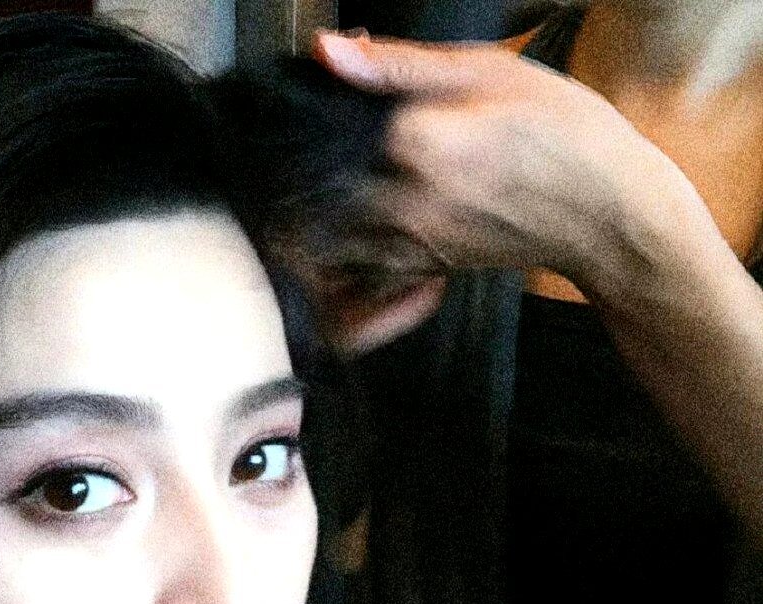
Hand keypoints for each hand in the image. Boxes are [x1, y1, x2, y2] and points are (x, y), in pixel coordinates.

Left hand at [310, 31, 696, 349]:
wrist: (606, 212)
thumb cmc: (560, 131)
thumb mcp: (484, 72)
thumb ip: (398, 66)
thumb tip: (326, 49)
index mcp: (413, 143)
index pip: (321, 133)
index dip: (299, 119)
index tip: (286, 110)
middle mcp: (403, 202)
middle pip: (312, 195)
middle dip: (294, 175)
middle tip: (279, 157)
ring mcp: (410, 243)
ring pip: (325, 239)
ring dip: (309, 217)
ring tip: (302, 193)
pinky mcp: (419, 268)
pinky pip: (354, 270)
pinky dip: (339, 252)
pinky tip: (349, 224)